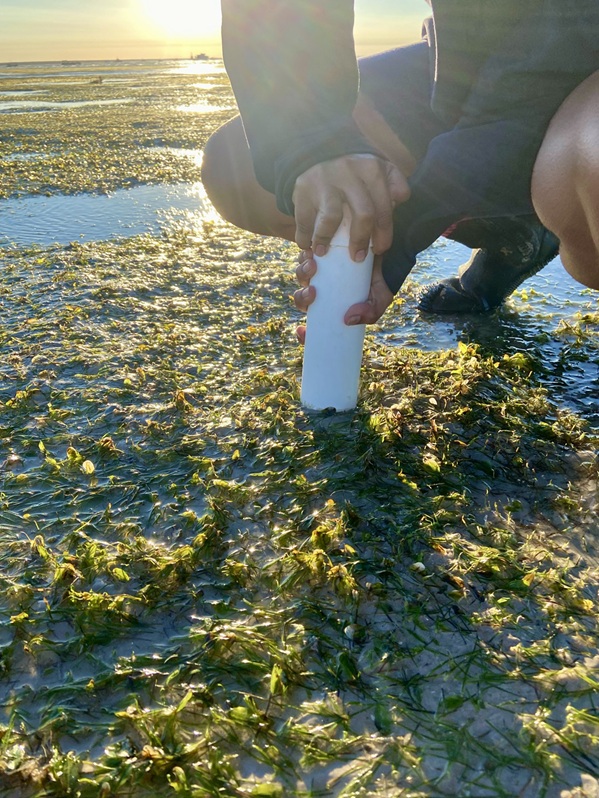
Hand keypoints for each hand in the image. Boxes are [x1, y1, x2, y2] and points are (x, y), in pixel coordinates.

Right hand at [292, 154, 409, 262]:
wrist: (319, 154)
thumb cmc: (355, 175)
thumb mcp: (379, 171)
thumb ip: (394, 184)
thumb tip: (399, 199)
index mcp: (371, 168)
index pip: (383, 207)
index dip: (384, 234)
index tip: (379, 250)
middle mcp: (348, 171)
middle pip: (362, 214)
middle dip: (361, 241)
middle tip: (357, 257)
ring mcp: (324, 179)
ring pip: (331, 218)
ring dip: (326, 240)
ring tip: (323, 253)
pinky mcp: (303, 187)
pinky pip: (304, 219)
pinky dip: (304, 236)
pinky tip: (307, 245)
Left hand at [294, 250, 392, 343]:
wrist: (388, 256)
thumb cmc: (381, 282)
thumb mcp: (379, 301)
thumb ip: (369, 313)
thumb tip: (348, 319)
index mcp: (331, 307)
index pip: (314, 324)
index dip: (303, 334)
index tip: (301, 331)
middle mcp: (322, 291)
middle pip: (302, 298)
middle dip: (302, 297)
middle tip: (312, 292)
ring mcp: (320, 272)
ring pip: (302, 275)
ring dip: (302, 272)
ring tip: (313, 267)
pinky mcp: (322, 253)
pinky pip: (306, 255)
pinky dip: (305, 255)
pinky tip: (311, 253)